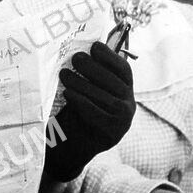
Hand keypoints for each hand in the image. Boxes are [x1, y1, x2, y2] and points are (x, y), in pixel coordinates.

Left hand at [47, 42, 135, 181]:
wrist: (73, 145)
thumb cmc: (77, 111)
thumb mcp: (86, 90)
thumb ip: (89, 74)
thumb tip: (80, 48)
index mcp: (125, 91)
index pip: (124, 71)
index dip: (110, 57)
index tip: (94, 46)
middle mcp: (128, 105)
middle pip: (114, 82)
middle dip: (94, 67)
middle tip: (75, 58)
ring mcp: (122, 121)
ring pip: (104, 97)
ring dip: (83, 83)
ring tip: (64, 74)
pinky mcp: (111, 134)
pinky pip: (96, 113)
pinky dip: (81, 101)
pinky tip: (68, 92)